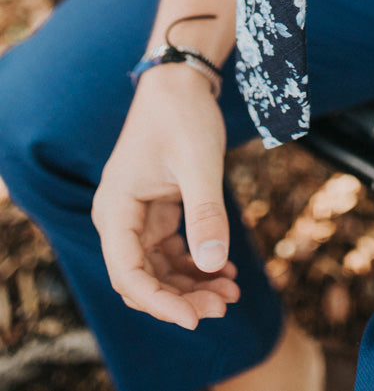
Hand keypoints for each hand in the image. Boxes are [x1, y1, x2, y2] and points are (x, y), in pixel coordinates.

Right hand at [92, 64, 239, 329]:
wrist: (181, 81)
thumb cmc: (183, 115)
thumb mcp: (199, 163)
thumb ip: (206, 213)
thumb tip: (214, 265)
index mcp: (116, 208)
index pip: (128, 273)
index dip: (159, 303)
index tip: (195, 318)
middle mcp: (120, 217)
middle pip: (143, 278)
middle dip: (181, 298)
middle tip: (224, 306)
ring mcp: (137, 216)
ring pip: (159, 269)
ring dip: (192, 285)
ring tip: (230, 292)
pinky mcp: (157, 211)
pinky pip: (171, 251)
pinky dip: (196, 263)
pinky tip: (225, 270)